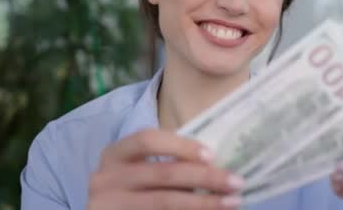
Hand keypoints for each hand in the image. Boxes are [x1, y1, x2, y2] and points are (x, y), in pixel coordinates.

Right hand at [87, 129, 243, 209]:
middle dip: (205, 177)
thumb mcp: (139, 170)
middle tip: (237, 181)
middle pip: (162, 173)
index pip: (148, 140)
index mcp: (114, 154)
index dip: (181, 145)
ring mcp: (108, 205)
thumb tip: (217, 162)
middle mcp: (105, 178)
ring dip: (204, 202)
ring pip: (164, 201)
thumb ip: (168, 163)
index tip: (212, 154)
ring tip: (233, 201)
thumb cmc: (132, 189)